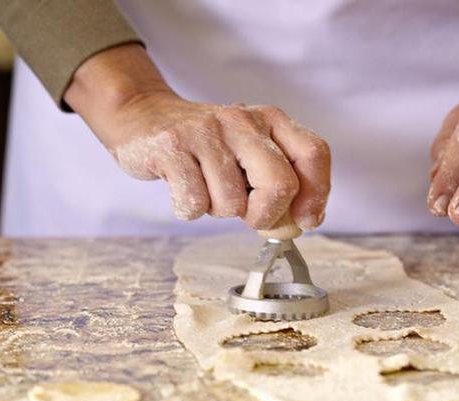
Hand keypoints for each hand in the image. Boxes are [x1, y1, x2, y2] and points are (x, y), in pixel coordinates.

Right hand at [65, 45, 329, 230]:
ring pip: (232, 203)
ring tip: (204, 187)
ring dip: (218, 210)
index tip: (305, 219)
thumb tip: (296, 225)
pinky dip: (188, 209)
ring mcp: (206, 132)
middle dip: (267, 215)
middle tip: (250, 217)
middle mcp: (242, 120)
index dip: (316, 193)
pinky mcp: (172, 147)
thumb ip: (276, 184)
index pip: (313, 153)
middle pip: (280, 184)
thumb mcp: (247, 153)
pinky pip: (194, 204)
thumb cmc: (203, 146)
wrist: (142, 116)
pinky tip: (181, 188)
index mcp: (269, 120)